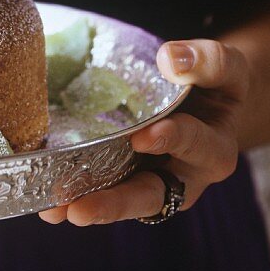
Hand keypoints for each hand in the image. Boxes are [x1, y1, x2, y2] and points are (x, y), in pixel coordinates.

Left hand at [39, 39, 247, 225]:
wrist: (204, 99)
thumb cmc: (212, 81)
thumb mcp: (224, 67)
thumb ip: (206, 61)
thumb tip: (171, 59)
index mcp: (213, 148)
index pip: (196, 146)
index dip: (171, 140)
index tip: (142, 137)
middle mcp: (183, 177)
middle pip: (150, 195)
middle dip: (115, 203)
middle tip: (81, 209)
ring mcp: (151, 182)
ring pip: (120, 201)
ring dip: (86, 205)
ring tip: (53, 211)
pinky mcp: (125, 180)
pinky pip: (102, 191)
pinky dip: (75, 196)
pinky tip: (46, 203)